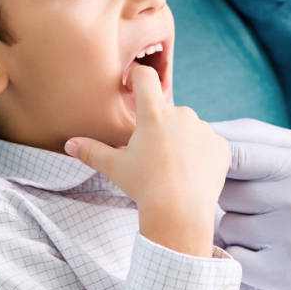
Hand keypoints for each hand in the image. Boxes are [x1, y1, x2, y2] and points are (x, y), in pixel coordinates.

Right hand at [65, 64, 229, 256]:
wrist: (179, 212)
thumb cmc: (144, 186)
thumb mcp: (115, 168)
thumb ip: (92, 151)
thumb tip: (69, 144)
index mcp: (154, 114)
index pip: (145, 77)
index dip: (137, 77)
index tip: (132, 85)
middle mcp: (182, 114)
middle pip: (167, 111)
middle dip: (160, 126)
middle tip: (153, 155)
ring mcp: (204, 128)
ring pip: (189, 128)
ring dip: (181, 140)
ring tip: (172, 168)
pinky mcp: (221, 145)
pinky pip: (208, 144)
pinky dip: (200, 154)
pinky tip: (191, 173)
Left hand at [213, 119, 290, 289]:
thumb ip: (250, 135)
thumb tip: (202, 129)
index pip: (235, 155)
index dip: (216, 161)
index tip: (213, 167)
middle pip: (226, 193)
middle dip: (230, 197)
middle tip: (256, 203)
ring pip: (227, 227)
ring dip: (235, 228)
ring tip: (264, 228)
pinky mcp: (286, 277)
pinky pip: (234, 259)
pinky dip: (239, 255)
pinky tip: (263, 252)